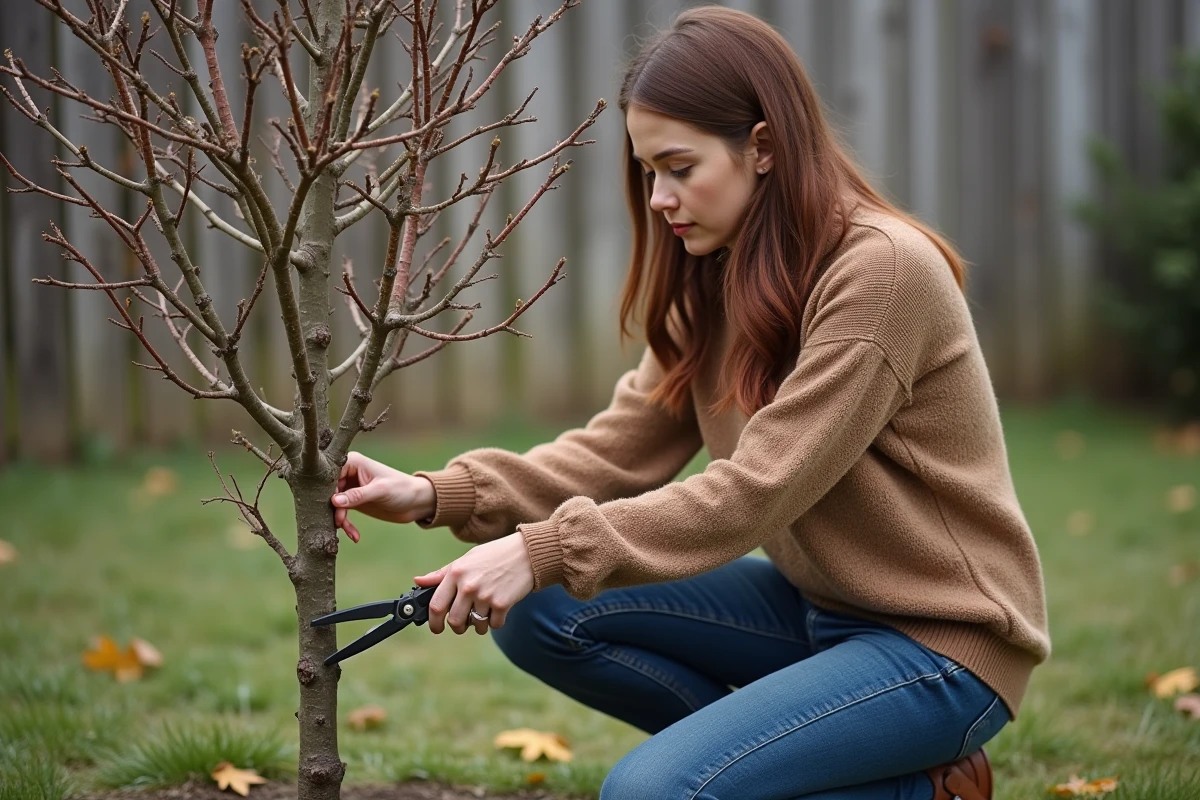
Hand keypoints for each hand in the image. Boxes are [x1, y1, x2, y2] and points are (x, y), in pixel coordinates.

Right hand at [331, 451, 436, 542]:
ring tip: (347, 530)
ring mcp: (350, 488)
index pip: (329, 473)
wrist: (417, 502)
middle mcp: (348, 473)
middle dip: (331, 507)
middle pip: (328, 490)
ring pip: (333, 504)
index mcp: (353, 462)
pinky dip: (346, 524)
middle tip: (337, 522)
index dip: (325, 488)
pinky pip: (342, 513)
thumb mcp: (380, 491)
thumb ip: (357, 496)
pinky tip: (354, 536)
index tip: (325, 504)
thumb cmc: (402, 489)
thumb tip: (334, 501)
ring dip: (339, 518)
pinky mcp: (354, 502)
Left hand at [414, 534, 534, 634]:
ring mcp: (485, 596)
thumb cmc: (494, 555)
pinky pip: (493, 625)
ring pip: (475, 625)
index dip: (433, 622)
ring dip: (478, 624)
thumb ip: (442, 574)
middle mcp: (468, 586)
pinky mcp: (502, 604)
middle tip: (462, 624)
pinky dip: (495, 621)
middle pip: (455, 621)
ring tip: (484, 611)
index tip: (436, 627)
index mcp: (456, 573)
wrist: (527, 553)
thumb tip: (418, 581)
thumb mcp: (466, 560)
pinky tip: (498, 608)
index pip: (436, 606)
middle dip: (457, 627)